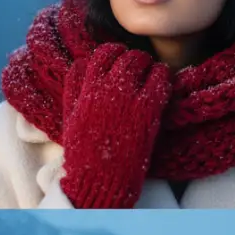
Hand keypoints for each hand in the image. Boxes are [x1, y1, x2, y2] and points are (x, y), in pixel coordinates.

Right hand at [59, 44, 171, 208]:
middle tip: (141, 69)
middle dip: (134, 59)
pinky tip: (164, 86)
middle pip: (125, 55)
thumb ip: (74, 88)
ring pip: (143, 62)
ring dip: (150, 65)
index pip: (103, 53)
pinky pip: (160, 80)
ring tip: (153, 74)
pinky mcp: (147, 110)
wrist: (98, 180)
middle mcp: (106, 87)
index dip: (114, 54)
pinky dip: (163, 78)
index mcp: (86, 88)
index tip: (120, 61)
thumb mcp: (71, 116)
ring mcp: (128, 97)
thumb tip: (80, 63)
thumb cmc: (83, 154)